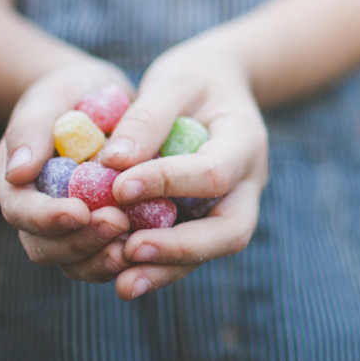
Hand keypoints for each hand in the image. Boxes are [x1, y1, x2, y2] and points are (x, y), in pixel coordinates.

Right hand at [0, 58, 136, 281]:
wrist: (105, 97)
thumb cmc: (72, 91)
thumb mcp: (51, 95)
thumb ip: (31, 127)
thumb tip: (17, 173)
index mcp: (18, 182)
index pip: (20, 210)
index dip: (46, 217)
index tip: (78, 211)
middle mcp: (39, 212)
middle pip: (45, 247)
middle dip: (78, 242)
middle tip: (117, 224)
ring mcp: (72, 227)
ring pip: (76, 261)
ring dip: (101, 259)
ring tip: (132, 245)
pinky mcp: (104, 230)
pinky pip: (108, 255)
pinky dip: (126, 257)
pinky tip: (151, 246)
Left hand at [96, 37, 269, 300]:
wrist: (220, 85)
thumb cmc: (195, 77)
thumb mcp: (174, 80)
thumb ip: (148, 117)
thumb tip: (112, 162)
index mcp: (245, 141)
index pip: (214, 172)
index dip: (169, 182)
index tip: (117, 186)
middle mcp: (247, 183)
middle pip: (231, 231)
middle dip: (182, 248)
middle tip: (131, 251)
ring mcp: (232, 206)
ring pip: (210, 250)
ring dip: (167, 269)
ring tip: (121, 283)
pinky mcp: (208, 220)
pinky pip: (189, 252)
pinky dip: (157, 266)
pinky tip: (118, 272)